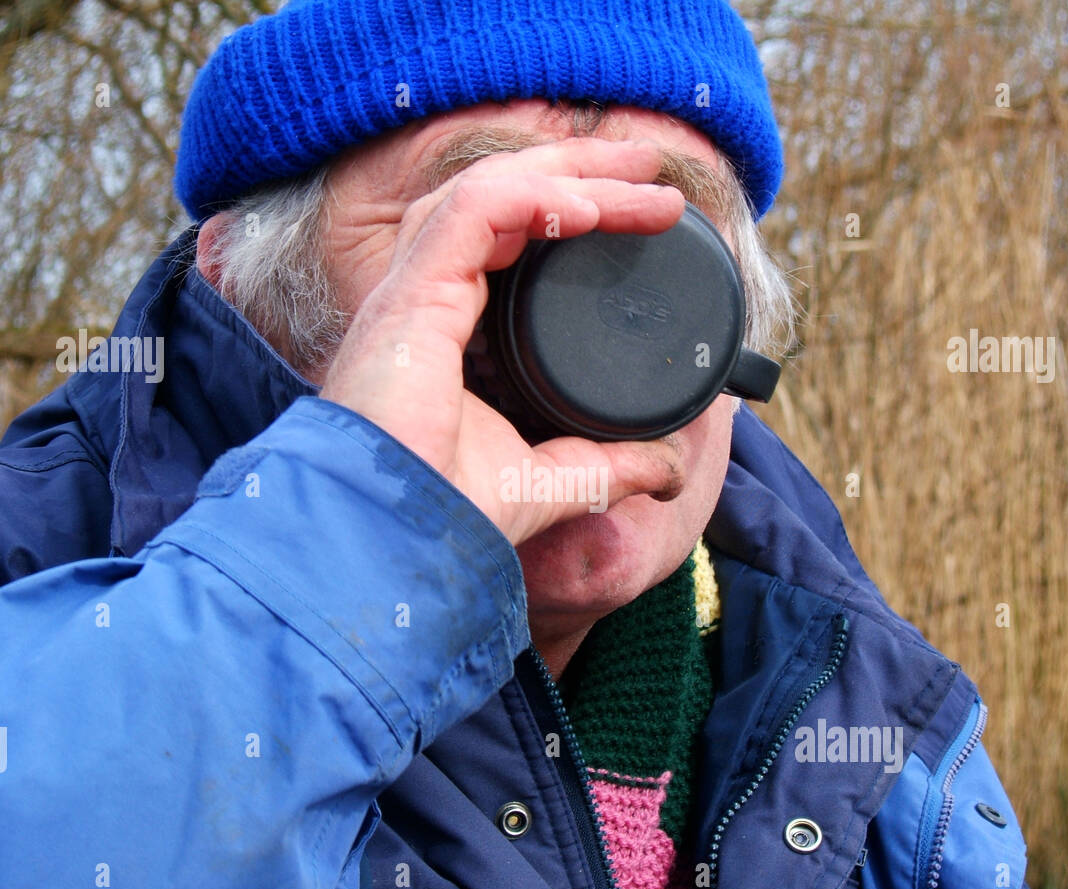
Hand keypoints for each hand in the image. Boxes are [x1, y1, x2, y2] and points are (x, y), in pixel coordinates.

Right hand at [319, 138, 688, 546]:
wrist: (393, 544)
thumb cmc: (446, 516)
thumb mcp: (554, 479)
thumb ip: (612, 465)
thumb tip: (674, 469)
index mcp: (448, 330)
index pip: (508, 238)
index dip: (571, 209)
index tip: (645, 210)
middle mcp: (426, 299)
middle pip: (502, 198)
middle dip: (581, 169)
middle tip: (650, 166)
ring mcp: (413, 292)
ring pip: (491, 191)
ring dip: (570, 173)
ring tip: (640, 176)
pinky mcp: (410, 298)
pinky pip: (473, 213)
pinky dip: (534, 200)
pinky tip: (590, 209)